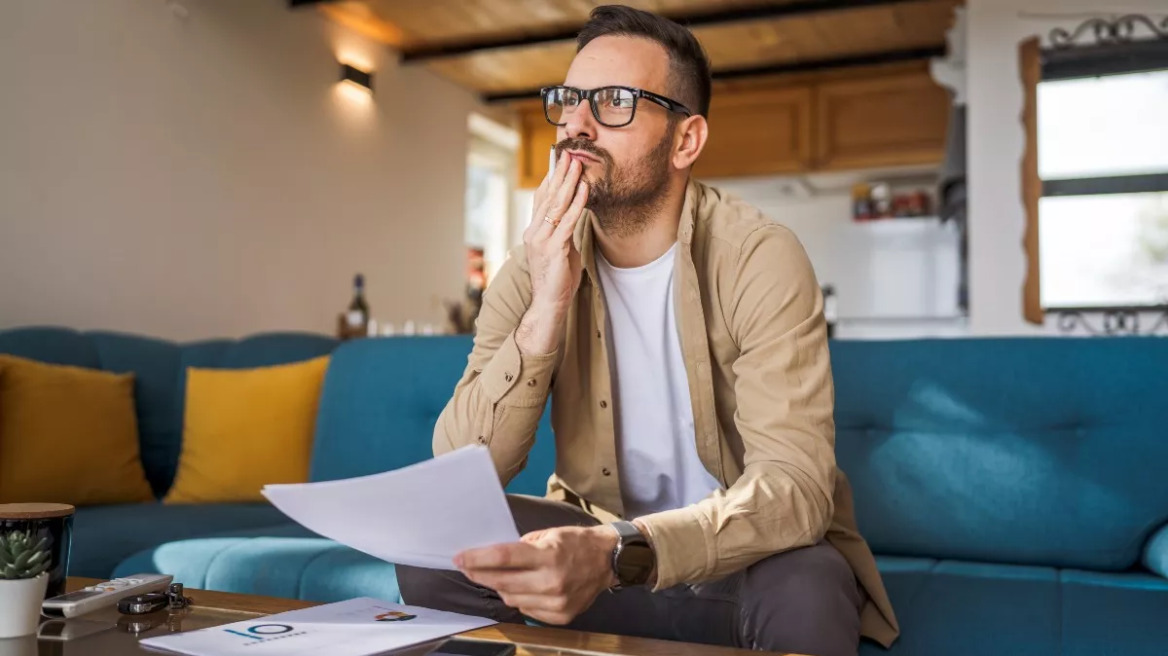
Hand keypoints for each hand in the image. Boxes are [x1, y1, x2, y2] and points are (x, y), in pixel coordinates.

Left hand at [454, 525, 616, 625]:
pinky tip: (521, 588)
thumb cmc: (578, 543)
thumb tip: (496, 556)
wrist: (609, 561)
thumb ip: (523, 546)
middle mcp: (552, 581)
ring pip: (512, 599)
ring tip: (495, 577)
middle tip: (467, 567)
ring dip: (499, 587)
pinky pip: (527, 610)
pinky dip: (519, 599)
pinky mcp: (560, 615)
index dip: (477, 558)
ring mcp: (556, 602)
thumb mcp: (550, 534)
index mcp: (549, 555)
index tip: (459, 557)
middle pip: (503, 582)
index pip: (504, 558)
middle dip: (480, 574)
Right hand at [525, 151, 588, 309]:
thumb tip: (574, 217)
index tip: (559, 161)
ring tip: (578, 165)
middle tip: (569, 154)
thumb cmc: (557, 279)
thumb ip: (563, 232)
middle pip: (547, 196)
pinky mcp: (553, 248)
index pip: (540, 199)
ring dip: (569, 183)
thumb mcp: (560, 249)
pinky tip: (584, 189)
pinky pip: (567, 221)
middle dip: (560, 174)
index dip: (550, 178)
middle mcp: (533, 232)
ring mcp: (541, 240)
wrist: (550, 303)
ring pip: (556, 205)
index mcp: (533, 231)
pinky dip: (577, 203)